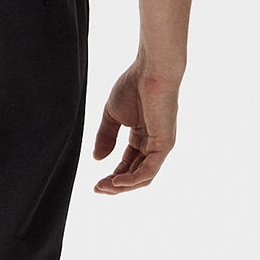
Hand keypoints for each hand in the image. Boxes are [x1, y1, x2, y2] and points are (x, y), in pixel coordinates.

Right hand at [92, 61, 179, 193]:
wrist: (150, 70)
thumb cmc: (133, 86)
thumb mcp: (112, 115)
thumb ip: (105, 137)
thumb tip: (97, 159)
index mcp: (142, 137)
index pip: (129, 165)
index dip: (113, 177)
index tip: (96, 184)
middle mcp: (153, 144)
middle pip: (135, 175)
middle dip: (115, 185)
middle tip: (97, 189)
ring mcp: (160, 145)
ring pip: (143, 177)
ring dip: (122, 186)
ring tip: (104, 187)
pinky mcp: (164, 144)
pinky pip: (148, 170)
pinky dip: (133, 179)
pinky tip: (117, 182)